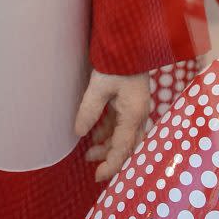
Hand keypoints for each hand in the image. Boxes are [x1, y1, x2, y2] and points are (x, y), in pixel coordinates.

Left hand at [74, 69, 150, 183]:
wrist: (131, 42)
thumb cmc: (117, 63)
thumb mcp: (99, 87)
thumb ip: (89, 111)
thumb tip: (79, 133)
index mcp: (134, 114)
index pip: (122, 148)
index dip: (111, 165)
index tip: (98, 177)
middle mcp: (139, 115)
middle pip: (126, 145)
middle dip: (109, 157)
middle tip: (90, 163)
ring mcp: (137, 108)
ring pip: (124, 135)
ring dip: (108, 144)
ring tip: (88, 150)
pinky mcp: (132, 101)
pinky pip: (121, 123)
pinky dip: (109, 131)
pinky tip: (95, 132)